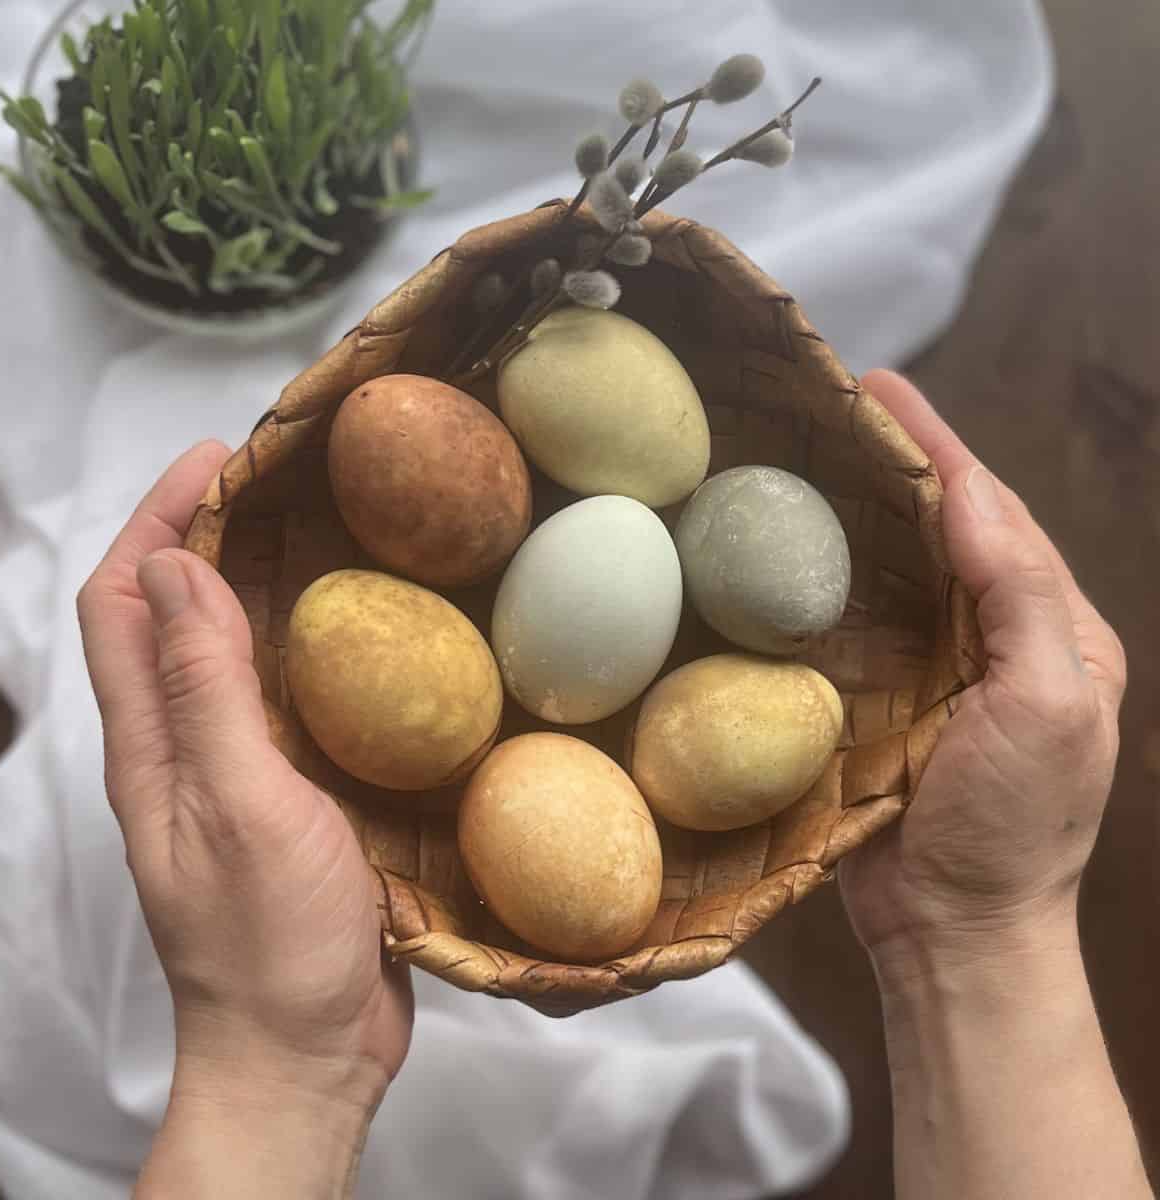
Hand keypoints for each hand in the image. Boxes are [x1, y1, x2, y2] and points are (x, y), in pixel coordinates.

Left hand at [78, 442, 411, 1194]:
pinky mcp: (288, 798)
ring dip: (262, 586)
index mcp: (153, 743)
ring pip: (232, 653)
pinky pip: (286, 700)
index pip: (128, 600)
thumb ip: (207, 693)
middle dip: (212, 535)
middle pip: (175, 614)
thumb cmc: (269, 942)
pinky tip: (369, 638)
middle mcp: (183, 746)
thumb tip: (179, 570)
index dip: (158, 519)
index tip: (221, 460)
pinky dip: (311, 650)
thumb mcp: (240, 807)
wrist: (302, 1053)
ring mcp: (236, 772)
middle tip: (288, 483)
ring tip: (331, 536)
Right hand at [839, 371, 1126, 971]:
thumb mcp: (1047, 703)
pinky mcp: (882, 704)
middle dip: (897, 463)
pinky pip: (855, 626)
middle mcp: (996, 640)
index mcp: (1053, 630)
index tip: (882, 389)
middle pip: (943, 530)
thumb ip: (1018, 595)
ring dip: (857, 511)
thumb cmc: (1014, 828)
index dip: (941, 447)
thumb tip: (969, 495)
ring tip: (808, 456)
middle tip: (835, 407)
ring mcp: (936, 673)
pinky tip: (789, 552)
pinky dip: (826, 580)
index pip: (994, 515)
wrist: (955, 932)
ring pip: (896, 571)